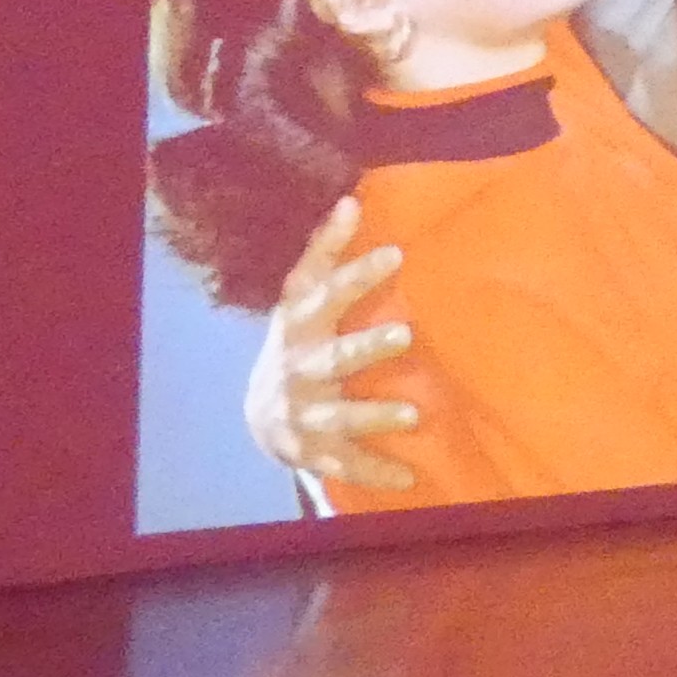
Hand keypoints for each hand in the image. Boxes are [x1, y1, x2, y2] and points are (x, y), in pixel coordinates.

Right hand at [245, 196, 420, 492]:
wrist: (263, 416)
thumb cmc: (298, 342)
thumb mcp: (302, 300)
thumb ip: (324, 252)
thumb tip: (350, 199)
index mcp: (298, 326)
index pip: (322, 293)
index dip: (353, 272)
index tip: (395, 252)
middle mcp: (298, 368)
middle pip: (332, 356)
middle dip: (365, 347)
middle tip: (406, 334)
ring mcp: (303, 411)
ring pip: (339, 414)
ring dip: (374, 413)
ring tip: (414, 413)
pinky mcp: (314, 449)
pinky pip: (346, 462)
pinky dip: (375, 470)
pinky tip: (409, 477)